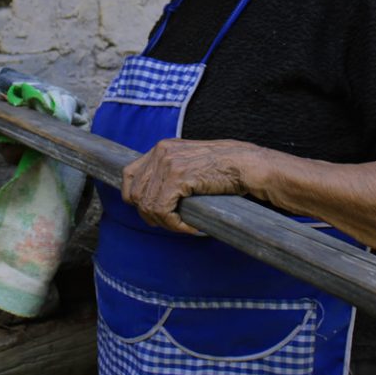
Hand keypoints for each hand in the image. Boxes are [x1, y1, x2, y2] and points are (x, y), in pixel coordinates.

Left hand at [122, 138, 261, 234]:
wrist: (246, 165)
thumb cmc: (224, 168)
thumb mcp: (190, 162)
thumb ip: (169, 172)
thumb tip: (150, 197)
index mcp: (161, 148)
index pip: (129, 175)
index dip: (135, 198)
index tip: (150, 212)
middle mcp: (161, 152)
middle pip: (135, 194)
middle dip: (150, 215)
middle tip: (172, 223)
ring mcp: (168, 163)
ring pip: (148, 205)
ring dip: (165, 223)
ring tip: (184, 226)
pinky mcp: (178, 176)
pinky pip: (163, 210)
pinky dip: (175, 225)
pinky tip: (191, 227)